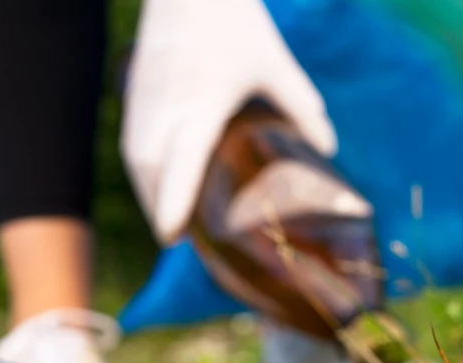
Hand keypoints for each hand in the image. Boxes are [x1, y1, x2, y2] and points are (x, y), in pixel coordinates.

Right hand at [120, 0, 336, 243]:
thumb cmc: (235, 24)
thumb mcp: (274, 64)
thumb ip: (301, 108)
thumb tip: (330, 149)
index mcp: (202, 104)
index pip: (182, 164)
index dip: (173, 202)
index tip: (172, 236)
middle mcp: (166, 110)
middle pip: (154, 176)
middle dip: (161, 211)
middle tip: (178, 240)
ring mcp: (144, 105)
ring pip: (138, 164)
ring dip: (149, 195)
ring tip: (166, 221)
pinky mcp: (132, 99)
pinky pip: (132, 148)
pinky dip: (141, 174)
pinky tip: (153, 188)